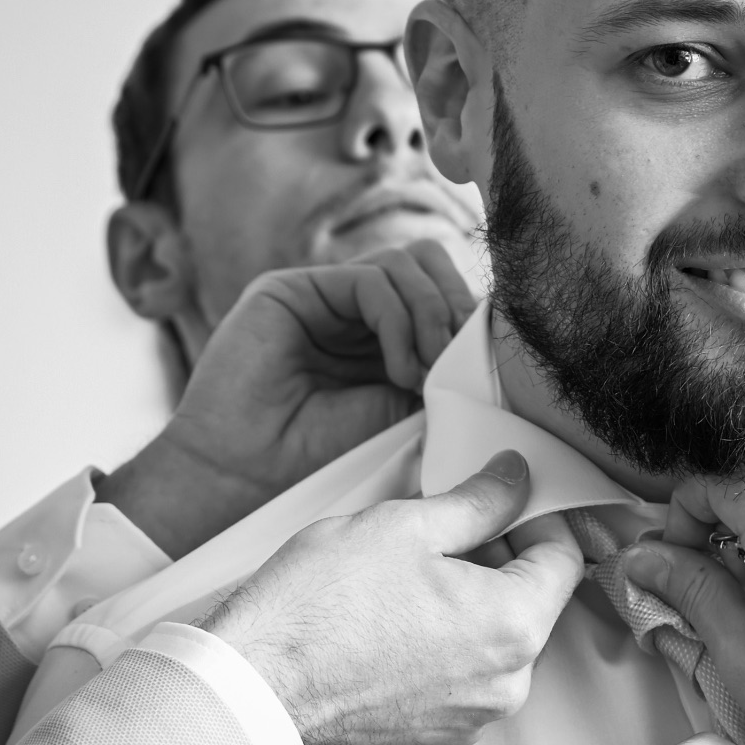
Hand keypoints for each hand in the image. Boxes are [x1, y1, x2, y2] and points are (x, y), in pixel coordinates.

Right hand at [98, 241, 476, 557]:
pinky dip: (400, 322)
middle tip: (457, 365)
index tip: (489, 369)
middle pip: (431, 261)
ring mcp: (322, 295)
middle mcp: (353, 308)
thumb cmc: (325, 462)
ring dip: (432, 316)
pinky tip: (399, 371)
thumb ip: (443, 373)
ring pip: (407, 261)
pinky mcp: (291, 290)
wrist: (245, 483)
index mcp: (383, 333)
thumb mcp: (409, 414)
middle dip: (456, 307)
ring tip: (425, 375)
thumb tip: (499, 348)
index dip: (473, 319)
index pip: (445, 289)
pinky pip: (372, 279)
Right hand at [199, 450, 581, 744]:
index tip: (510, 499)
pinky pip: (463, 680)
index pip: (564, 559)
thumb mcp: (405, 525)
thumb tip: (517, 478)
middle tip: (448, 531)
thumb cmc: (321, 604)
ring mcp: (472, 719)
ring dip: (473, 605)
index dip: (541, 517)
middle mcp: (508, 684)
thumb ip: (478, 501)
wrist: (253, 688)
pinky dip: (446, 647)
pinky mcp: (436, 738)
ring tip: (411, 577)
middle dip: (502, 561)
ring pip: (497, 644)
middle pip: (532, 604)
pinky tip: (396, 623)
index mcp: (514, 626)